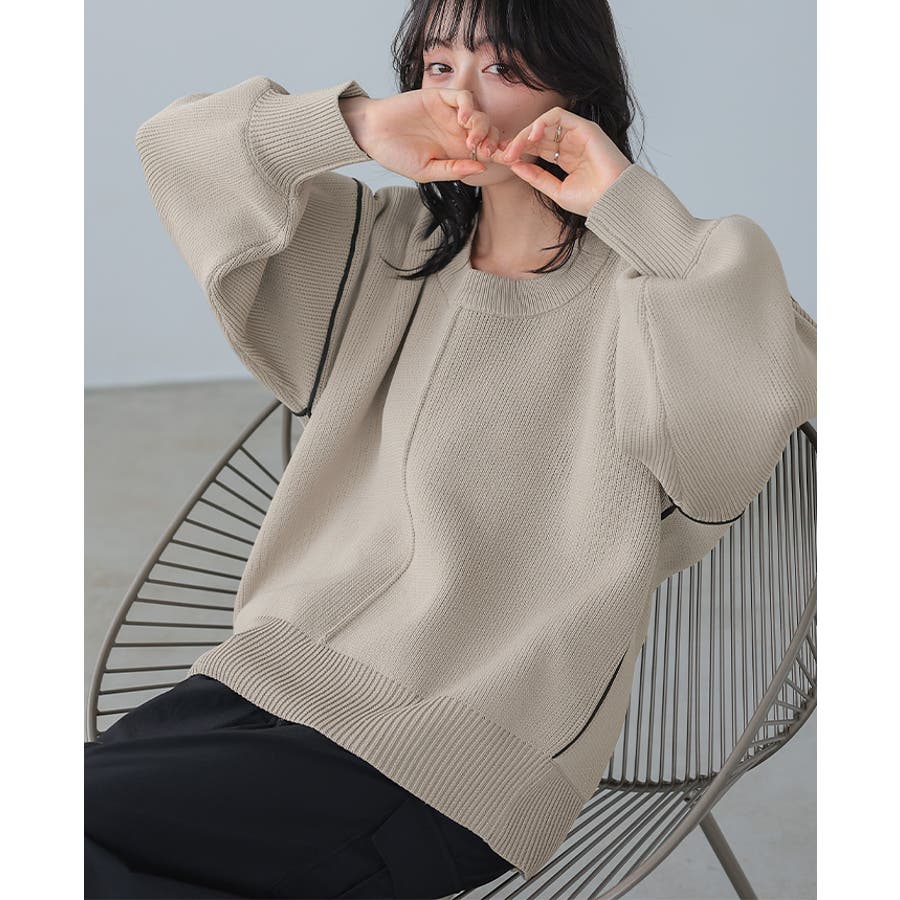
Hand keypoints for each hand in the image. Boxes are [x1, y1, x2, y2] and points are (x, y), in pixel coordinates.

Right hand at [359, 87, 501, 182]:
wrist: (372, 134)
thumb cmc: (396, 156)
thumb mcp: (425, 171)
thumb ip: (453, 170)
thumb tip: (480, 168)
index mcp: (456, 153)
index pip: (486, 153)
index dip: (501, 157)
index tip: (508, 163)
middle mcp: (457, 133)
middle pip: (489, 134)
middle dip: (494, 143)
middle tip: (486, 151)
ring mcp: (450, 114)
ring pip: (480, 116)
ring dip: (482, 128)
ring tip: (470, 140)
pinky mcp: (440, 97)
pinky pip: (464, 97)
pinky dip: (469, 107)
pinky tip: (462, 119)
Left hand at [495, 107, 631, 215]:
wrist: (612, 201)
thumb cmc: (590, 200)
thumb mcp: (556, 190)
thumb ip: (536, 177)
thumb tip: (514, 165)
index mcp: (565, 158)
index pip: (537, 148)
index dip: (519, 151)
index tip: (503, 160)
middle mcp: (570, 144)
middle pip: (538, 136)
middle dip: (518, 143)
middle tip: (503, 154)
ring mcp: (577, 134)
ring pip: (545, 124)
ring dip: (526, 133)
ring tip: (514, 148)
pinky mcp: (584, 127)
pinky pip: (558, 116)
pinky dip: (542, 122)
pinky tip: (531, 136)